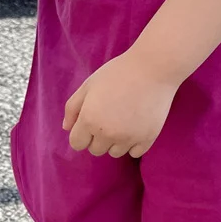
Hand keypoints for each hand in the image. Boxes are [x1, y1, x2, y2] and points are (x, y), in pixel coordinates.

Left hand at [63, 51, 177, 158]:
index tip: (90, 123)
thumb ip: (72, 108)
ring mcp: (128, 138)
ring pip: (115, 153)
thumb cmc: (117, 73)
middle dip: (98, 138)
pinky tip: (136, 127)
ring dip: (115, 142)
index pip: (77, 144)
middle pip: (95, 150)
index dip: (81, 134)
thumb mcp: (88, 85)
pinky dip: (134, 144)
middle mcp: (107, 133)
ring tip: (124, 121)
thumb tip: (66, 128)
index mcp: (89, 120)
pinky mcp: (147, 139)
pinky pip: (135, 153)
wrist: (153, 68)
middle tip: (109, 118)